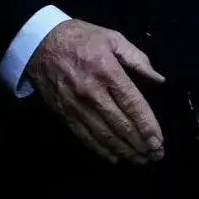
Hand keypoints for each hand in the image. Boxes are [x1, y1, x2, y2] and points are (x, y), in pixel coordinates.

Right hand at [25, 19, 165, 164]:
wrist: (40, 44)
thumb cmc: (82, 38)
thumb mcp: (113, 38)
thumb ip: (138, 59)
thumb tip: (159, 80)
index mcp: (108, 71)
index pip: (132, 104)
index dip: (147, 125)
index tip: (159, 141)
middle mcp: (92, 93)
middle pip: (120, 125)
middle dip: (140, 143)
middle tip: (155, 156)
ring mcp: (77, 106)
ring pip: (104, 135)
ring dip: (124, 150)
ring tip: (140, 160)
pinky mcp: (64, 114)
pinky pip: (85, 136)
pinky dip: (101, 150)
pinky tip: (115, 157)